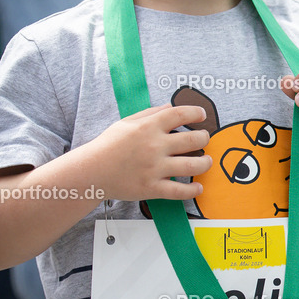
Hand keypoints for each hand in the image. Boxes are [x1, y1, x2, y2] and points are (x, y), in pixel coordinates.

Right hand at [90, 104, 211, 201]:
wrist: (92, 171)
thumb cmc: (108, 145)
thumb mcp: (127, 122)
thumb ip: (151, 113)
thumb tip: (170, 107)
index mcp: (148, 127)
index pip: (180, 114)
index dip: (196, 112)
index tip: (201, 115)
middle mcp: (154, 146)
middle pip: (193, 140)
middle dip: (204, 138)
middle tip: (204, 139)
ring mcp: (155, 168)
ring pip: (192, 166)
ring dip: (205, 163)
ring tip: (206, 161)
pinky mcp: (152, 188)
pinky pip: (179, 191)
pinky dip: (193, 190)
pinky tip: (198, 187)